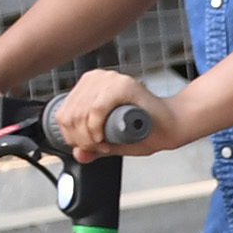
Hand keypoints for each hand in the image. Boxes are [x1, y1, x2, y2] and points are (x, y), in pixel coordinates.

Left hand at [57, 68, 175, 161]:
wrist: (170, 127)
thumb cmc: (144, 130)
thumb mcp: (110, 141)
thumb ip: (91, 146)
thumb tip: (77, 154)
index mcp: (88, 86)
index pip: (62, 114)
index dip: (72, 137)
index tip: (89, 146)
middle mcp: (96, 78)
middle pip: (70, 116)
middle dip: (82, 140)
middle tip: (100, 147)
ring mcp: (110, 79)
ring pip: (81, 114)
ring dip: (90, 137)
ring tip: (106, 143)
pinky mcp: (123, 85)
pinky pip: (96, 109)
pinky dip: (96, 128)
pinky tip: (104, 136)